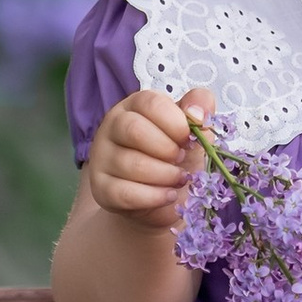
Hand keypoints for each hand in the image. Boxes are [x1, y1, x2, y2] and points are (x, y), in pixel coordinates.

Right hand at [87, 85, 214, 230]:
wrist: (161, 199)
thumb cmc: (176, 157)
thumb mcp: (193, 130)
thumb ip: (200, 108)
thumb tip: (198, 112)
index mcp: (135, 105)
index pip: (150, 103)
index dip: (175, 122)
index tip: (188, 140)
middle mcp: (113, 126)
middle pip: (134, 129)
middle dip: (167, 149)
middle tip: (181, 159)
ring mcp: (102, 157)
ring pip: (131, 164)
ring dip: (165, 175)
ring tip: (179, 179)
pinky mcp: (101, 188)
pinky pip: (125, 193)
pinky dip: (154, 197)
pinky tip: (168, 195)